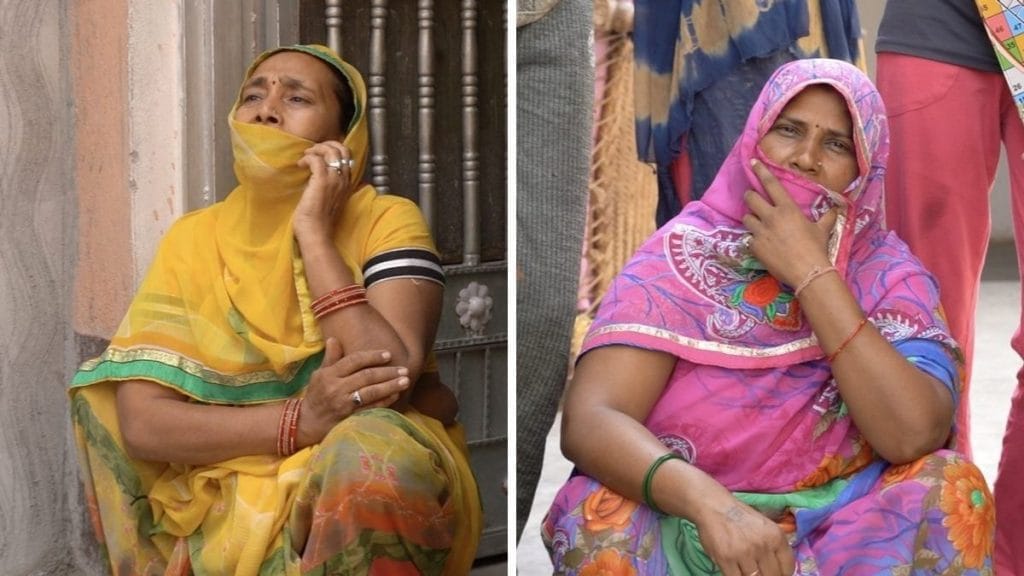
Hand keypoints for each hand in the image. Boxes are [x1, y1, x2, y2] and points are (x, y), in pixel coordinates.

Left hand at [293, 141, 353, 241]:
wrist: (316, 232)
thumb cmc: (319, 220)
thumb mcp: (329, 200)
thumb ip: (329, 186)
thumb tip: (317, 174)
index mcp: (347, 184)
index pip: (347, 157)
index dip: (334, 149)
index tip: (321, 153)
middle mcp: (344, 180)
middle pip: (343, 150)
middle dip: (327, 144)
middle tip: (313, 150)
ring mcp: (334, 180)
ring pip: (331, 151)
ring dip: (316, 149)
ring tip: (306, 156)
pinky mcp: (322, 182)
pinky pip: (317, 160)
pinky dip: (307, 158)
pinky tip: (300, 164)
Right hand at [297, 338, 409, 446]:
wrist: (307, 422)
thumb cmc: (316, 395)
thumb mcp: (319, 374)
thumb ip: (330, 358)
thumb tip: (334, 339)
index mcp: (329, 375)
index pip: (354, 361)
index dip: (372, 356)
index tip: (388, 354)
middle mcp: (336, 388)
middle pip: (366, 376)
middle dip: (387, 372)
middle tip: (404, 369)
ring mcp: (343, 404)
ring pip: (371, 392)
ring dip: (390, 386)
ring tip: (405, 381)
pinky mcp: (349, 418)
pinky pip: (370, 408)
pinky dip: (385, 401)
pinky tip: (396, 395)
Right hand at [695, 494, 794, 575]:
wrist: (714, 506)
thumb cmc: (740, 517)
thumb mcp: (766, 528)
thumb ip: (775, 548)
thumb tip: (780, 571)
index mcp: (776, 537)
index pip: (787, 568)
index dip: (781, 574)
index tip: (774, 572)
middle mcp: (763, 545)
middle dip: (766, 575)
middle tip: (759, 571)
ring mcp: (744, 553)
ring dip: (749, 575)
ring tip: (745, 567)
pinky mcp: (726, 558)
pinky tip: (735, 569)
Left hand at [742, 159, 836, 287]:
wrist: (808, 272)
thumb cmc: (816, 248)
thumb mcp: (822, 230)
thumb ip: (827, 217)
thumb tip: (836, 209)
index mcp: (787, 209)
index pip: (771, 184)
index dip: (760, 171)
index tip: (753, 162)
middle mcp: (771, 217)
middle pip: (751, 198)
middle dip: (750, 196)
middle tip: (753, 200)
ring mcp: (760, 232)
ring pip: (746, 218)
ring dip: (750, 219)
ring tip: (758, 224)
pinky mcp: (754, 246)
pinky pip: (747, 238)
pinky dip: (752, 239)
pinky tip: (761, 244)